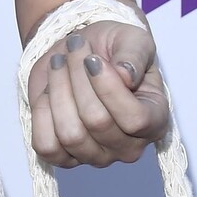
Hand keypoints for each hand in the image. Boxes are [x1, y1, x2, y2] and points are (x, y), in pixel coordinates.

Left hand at [27, 19, 168, 168]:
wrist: (78, 55)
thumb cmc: (112, 48)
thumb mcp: (132, 39)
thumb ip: (134, 55)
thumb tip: (125, 76)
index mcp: (154, 120)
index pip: (135, 119)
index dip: (108, 87)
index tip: (92, 59)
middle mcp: (128, 146)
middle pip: (97, 121)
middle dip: (78, 78)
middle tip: (73, 49)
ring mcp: (96, 156)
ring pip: (70, 135)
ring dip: (58, 91)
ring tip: (59, 64)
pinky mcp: (65, 157)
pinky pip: (47, 146)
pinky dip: (42, 114)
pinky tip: (48, 92)